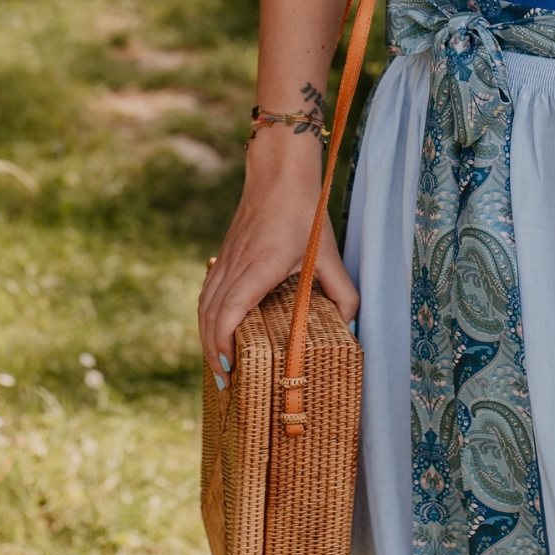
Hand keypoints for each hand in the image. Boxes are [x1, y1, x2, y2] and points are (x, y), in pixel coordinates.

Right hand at [197, 134, 359, 385]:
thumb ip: (342, 291)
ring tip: (219, 365)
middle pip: (210, 317)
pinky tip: (217, 330)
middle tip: (225, 383)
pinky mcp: (225, 254)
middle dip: (213, 353)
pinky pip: (208, 292)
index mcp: (259, 267)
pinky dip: (208, 317)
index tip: (230, 370)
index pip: (229, 313)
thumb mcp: (328, 252)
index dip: (224, 345)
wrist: (278, 171)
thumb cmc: (304, 210)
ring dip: (207, 337)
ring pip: (205, 305)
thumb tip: (350, 327)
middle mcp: (235, 266)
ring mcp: (226, 259)